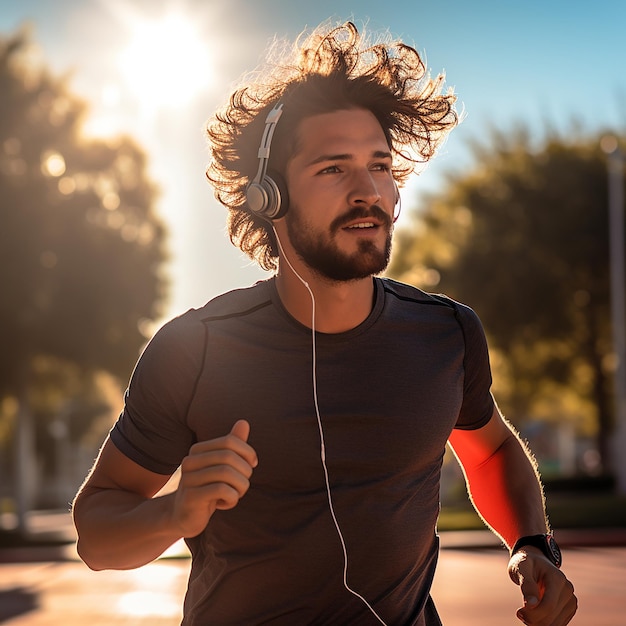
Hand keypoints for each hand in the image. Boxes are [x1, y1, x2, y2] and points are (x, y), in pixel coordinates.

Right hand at [171, 420, 257, 537]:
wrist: (184, 517)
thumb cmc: (208, 488)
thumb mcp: (222, 466)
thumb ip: (232, 445)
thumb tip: (244, 422)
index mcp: (197, 450)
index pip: (230, 441)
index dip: (247, 452)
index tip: (251, 465)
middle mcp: (190, 461)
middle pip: (229, 457)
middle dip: (245, 472)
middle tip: (242, 485)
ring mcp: (188, 479)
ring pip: (227, 473)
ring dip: (240, 486)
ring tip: (235, 494)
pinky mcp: (191, 498)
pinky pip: (222, 490)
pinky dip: (232, 498)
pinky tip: (225, 504)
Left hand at [508, 547, 576, 624]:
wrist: (535, 562)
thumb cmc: (525, 563)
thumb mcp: (520, 568)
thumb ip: (526, 584)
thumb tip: (530, 605)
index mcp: (557, 578)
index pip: (548, 605)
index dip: (532, 613)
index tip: (519, 612)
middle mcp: (568, 589)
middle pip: (551, 618)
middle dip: (532, 619)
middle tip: (520, 613)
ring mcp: (571, 600)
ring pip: (555, 624)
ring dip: (537, 623)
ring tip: (526, 612)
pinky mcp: (569, 608)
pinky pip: (557, 625)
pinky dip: (544, 623)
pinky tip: (534, 615)